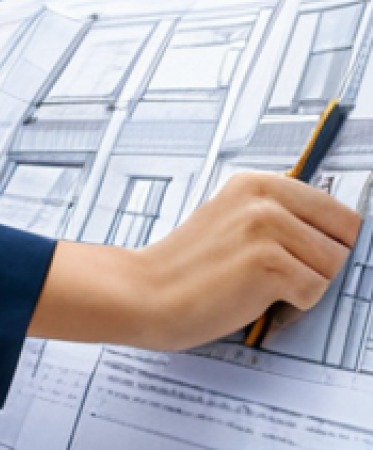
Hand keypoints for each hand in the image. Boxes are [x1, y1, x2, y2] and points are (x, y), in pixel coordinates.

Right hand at [28, 172, 361, 350]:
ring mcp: (265, 225)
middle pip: (344, 238)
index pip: (338, 210)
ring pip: (333, 267)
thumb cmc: (188, 268)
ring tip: (261, 286)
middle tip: (279, 276)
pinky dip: (291, 307)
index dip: (333, 243)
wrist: (145, 291)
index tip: (313, 258)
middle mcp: (263, 196)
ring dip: (305, 287)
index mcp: (256, 183)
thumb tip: (339, 237)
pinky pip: (315, 293)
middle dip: (321, 264)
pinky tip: (255, 298)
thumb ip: (279, 219)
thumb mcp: (233, 223)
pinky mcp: (267, 261)